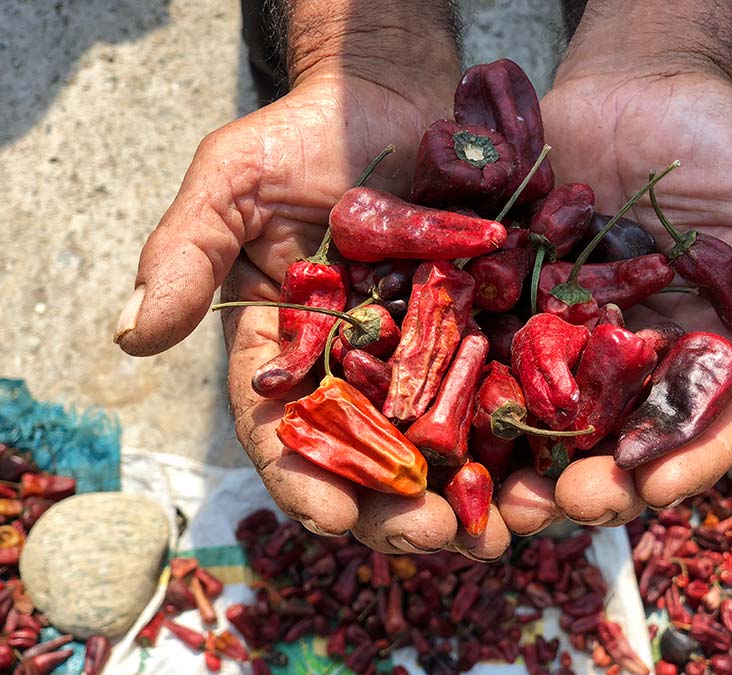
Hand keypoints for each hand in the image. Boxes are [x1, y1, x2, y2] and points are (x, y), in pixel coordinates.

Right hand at [113, 10, 513, 559]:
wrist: (392, 95)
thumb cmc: (304, 136)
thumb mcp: (233, 184)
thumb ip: (186, 254)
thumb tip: (128, 334)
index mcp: (286, 349)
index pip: (285, 429)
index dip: (303, 478)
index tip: (332, 519)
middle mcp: (353, 368)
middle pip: (369, 456)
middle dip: (395, 507)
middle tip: (431, 538)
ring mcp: (421, 356)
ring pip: (438, 443)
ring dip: (465, 494)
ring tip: (493, 531)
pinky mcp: (482, 333)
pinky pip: (500, 391)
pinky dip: (517, 436)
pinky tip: (543, 471)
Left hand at [502, 50, 731, 526]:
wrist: (635, 90)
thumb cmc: (725, 140)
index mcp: (715, 353)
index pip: (710, 425)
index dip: (687, 461)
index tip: (653, 485)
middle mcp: (644, 364)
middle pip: (624, 441)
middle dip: (598, 482)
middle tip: (566, 503)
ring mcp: (577, 343)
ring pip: (554, 419)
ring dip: (529, 465)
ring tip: (502, 496)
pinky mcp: (522, 312)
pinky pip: (498, 357)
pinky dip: (478, 393)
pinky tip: (454, 422)